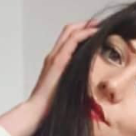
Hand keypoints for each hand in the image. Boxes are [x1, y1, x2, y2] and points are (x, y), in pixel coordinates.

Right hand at [0, 19, 99, 135]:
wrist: (36, 111)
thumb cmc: (50, 105)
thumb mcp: (65, 90)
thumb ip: (74, 83)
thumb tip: (88, 89)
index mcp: (55, 62)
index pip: (67, 39)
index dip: (81, 31)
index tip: (95, 31)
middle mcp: (53, 55)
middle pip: (68, 30)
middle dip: (85, 24)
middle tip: (99, 24)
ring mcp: (54, 57)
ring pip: (70, 31)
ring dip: (86, 26)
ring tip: (99, 26)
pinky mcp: (58, 61)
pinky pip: (73, 41)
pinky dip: (85, 34)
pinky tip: (95, 33)